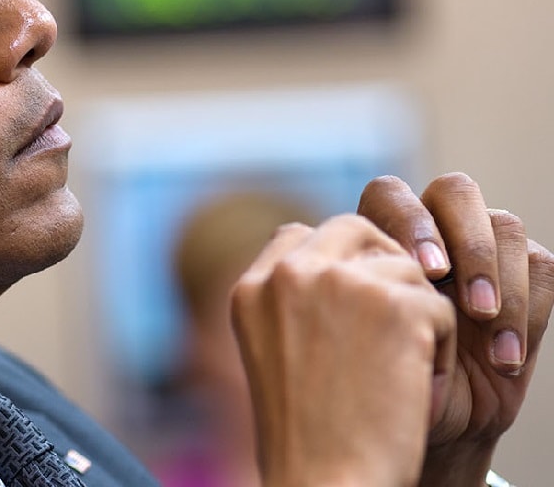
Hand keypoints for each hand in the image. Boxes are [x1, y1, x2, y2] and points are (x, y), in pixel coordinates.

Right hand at [231, 214, 455, 486]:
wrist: (325, 479)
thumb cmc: (306, 436)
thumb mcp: (274, 355)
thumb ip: (291, 302)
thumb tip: (339, 262)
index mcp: (251, 288)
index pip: (297, 235)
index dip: (335, 264)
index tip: (350, 314)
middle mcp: (289, 273)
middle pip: (354, 230)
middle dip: (382, 270)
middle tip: (394, 327)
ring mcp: (340, 282)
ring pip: (405, 269)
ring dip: (415, 317)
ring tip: (395, 374)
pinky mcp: (395, 304)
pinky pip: (441, 306)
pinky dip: (438, 351)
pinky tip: (411, 388)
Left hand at [358, 173, 553, 486]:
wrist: (429, 421)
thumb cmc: (382, 381)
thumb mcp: (362, 346)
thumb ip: (368, 305)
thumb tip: (385, 285)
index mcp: (379, 233)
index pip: (391, 194)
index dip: (412, 225)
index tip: (426, 274)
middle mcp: (432, 232)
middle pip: (455, 192)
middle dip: (470, 245)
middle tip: (471, 305)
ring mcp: (480, 252)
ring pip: (505, 225)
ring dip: (504, 285)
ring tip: (489, 344)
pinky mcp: (524, 279)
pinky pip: (542, 265)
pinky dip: (529, 310)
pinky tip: (504, 360)